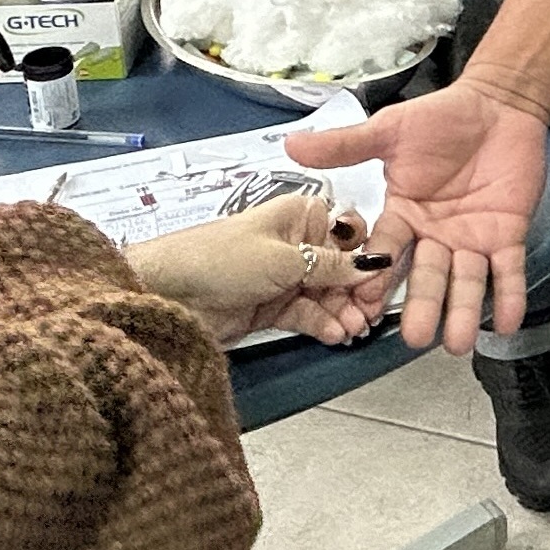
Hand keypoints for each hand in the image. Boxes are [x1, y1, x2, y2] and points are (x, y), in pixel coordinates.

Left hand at [123, 191, 391, 344]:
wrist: (171, 293)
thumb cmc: (217, 258)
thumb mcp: (283, 258)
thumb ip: (331, 265)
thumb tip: (373, 263)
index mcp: (299, 215)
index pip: (348, 233)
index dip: (366, 257)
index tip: (379, 279)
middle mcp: (296, 243)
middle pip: (342, 268)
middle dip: (357, 291)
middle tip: (369, 312)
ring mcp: (285, 276)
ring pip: (328, 295)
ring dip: (342, 312)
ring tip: (352, 329)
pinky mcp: (274, 305)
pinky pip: (309, 314)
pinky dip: (323, 324)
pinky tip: (334, 334)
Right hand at [288, 77, 549, 351]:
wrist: (497, 105)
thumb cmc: (441, 117)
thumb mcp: (389, 130)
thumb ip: (345, 145)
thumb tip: (290, 144)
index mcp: (402, 216)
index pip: (384, 252)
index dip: (375, 277)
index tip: (364, 304)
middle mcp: (434, 236)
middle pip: (426, 277)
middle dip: (420, 307)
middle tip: (413, 338)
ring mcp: (472, 239)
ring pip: (466, 282)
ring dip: (462, 312)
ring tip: (456, 342)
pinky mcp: (508, 235)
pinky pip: (508, 270)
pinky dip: (509, 296)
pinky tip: (504, 322)